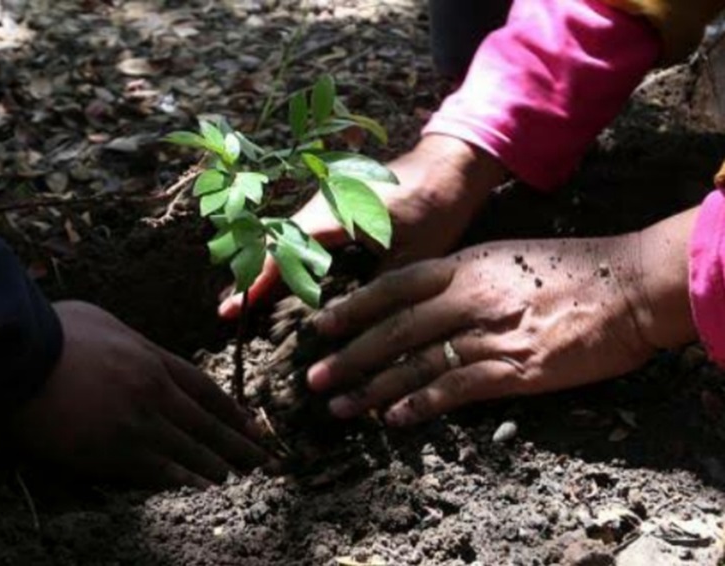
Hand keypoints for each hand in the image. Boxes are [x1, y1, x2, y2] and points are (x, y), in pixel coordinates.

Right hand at [10, 301, 270, 487]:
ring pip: (188, 448)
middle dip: (236, 442)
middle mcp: (154, 391)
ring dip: (214, 464)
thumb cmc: (53, 331)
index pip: (205, 388)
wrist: (20, 355)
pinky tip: (200, 487)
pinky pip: (157, 469)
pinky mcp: (112, 450)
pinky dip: (182, 478)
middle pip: (205, 422)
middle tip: (261, 458)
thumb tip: (135, 348)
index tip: (250, 423)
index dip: (231, 409)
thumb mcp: (102, 320)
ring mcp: (136, 422)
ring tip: (233, 476)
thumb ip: (129, 340)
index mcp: (152, 358)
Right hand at [218, 135, 507, 318]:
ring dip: (268, 265)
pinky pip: (301, 229)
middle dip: (252, 277)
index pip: (281, 249)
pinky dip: (287, 253)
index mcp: (335, 211)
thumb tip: (344, 328)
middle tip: (229, 313)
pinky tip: (282, 276)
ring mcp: (326, 197)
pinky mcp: (335, 200)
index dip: (256, 282)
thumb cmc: (438, 208)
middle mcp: (322, 199)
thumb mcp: (409, 258)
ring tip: (246, 299)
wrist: (453, 165)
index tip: (231, 310)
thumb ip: (374, 290)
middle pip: (274, 240)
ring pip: (285, 234)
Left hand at [306, 209, 698, 426]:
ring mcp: (489, 334)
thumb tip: (420, 299)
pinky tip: (394, 420)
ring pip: (416, 364)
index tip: (319, 327)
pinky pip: (455, 389)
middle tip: (315, 379)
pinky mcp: (514, 369)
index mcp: (464, 265)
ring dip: (374, 389)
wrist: (627, 285)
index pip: (393, 287)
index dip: (352, 308)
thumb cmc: (568, 268)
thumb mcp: (504, 256)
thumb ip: (461, 275)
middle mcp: (468, 297)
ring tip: (341, 407)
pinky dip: (420, 405)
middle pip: (394, 330)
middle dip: (349, 356)